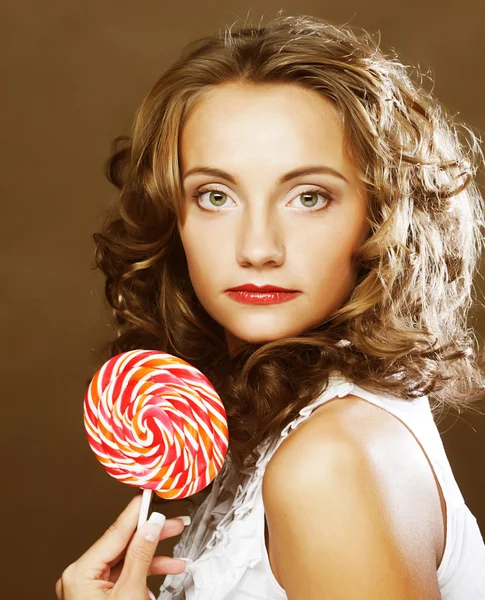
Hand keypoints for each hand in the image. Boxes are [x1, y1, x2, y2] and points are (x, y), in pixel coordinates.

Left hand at [56, 494, 188, 599]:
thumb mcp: (131, 593)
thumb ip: (142, 555)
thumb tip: (152, 525)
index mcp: (80, 572)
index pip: (115, 532)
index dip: (137, 512)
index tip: (151, 495)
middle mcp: (79, 577)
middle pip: (122, 545)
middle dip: (152, 536)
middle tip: (175, 522)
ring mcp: (87, 589)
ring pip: (126, 561)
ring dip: (153, 558)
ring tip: (177, 555)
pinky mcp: (97, 598)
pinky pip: (123, 577)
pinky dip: (144, 574)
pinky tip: (165, 572)